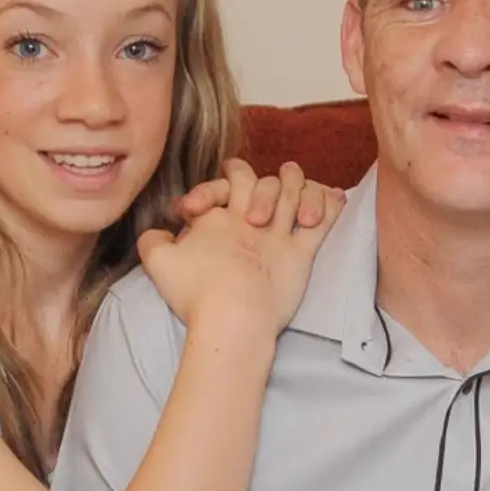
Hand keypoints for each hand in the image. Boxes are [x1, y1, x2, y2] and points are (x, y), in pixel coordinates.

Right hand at [139, 159, 344, 335]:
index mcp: (217, 217)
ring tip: (294, 173)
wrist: (232, 317)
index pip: (218, 186)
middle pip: (256, 182)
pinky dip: (330, 207)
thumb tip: (155, 232)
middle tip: (249, 172)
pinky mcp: (300, 256)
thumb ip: (152, 241)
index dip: (212, 186)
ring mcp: (277, 235)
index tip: (203, 201)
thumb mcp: (158, 263)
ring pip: (291, 194)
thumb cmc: (195, 293)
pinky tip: (337, 196)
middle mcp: (248, 218)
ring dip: (295, 180)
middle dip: (253, 173)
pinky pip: (321, 225)